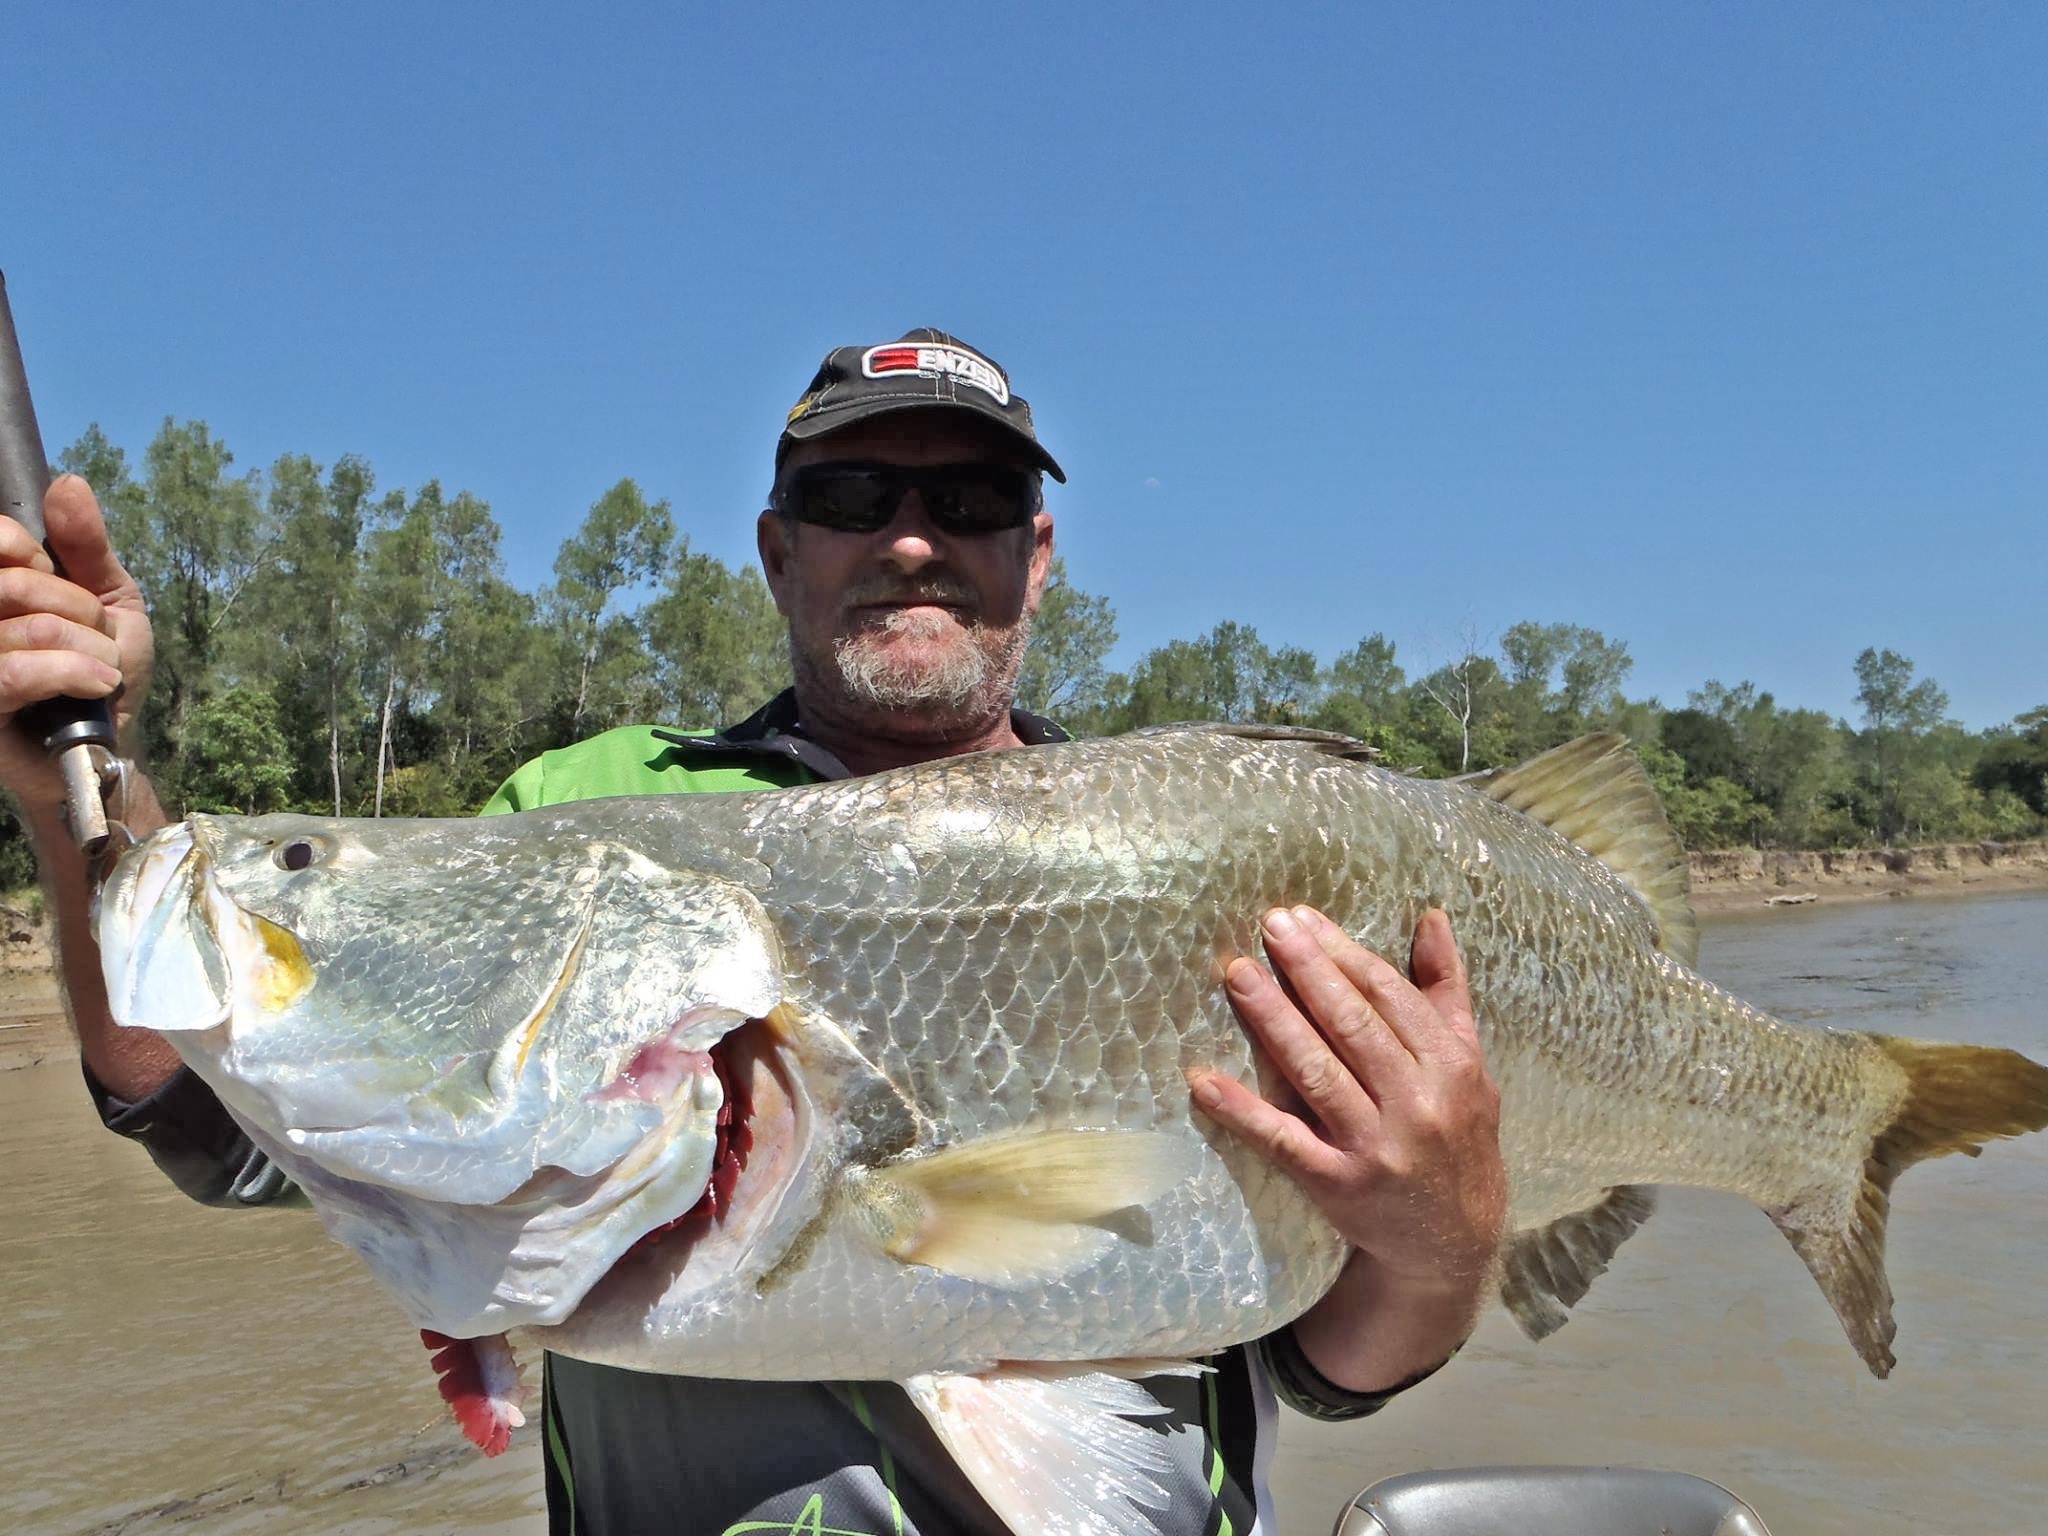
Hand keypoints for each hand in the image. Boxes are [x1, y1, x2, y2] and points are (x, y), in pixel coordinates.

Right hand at [0, 475, 154, 819]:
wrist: (108, 741)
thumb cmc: (102, 668)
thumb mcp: (109, 598)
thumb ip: (87, 545)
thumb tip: (68, 483)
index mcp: (0, 583)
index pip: (0, 538)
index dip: (38, 557)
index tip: (65, 585)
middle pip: (19, 583)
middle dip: (80, 611)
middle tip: (96, 641)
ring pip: (30, 627)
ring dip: (87, 649)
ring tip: (98, 670)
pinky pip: (13, 673)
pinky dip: (70, 673)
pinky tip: (96, 684)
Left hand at [1190, 906, 1505, 1380]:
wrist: (1453, 1243)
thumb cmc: (1455, 1135)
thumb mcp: (1468, 1065)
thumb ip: (1446, 992)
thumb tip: (1431, 917)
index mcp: (1452, 1066)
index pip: (1388, 996)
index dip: (1342, 953)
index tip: (1301, 918)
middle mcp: (1418, 1104)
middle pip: (1352, 1025)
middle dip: (1307, 970)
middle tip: (1268, 927)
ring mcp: (1376, 1147)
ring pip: (1317, 1072)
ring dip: (1273, 1020)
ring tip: (1238, 975)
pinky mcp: (1338, 1186)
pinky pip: (1283, 1141)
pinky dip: (1242, 1110)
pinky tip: (1204, 1081)